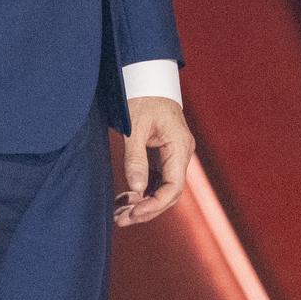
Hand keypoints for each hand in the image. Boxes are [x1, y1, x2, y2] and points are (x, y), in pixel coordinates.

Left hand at [116, 95, 192, 225]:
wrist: (148, 79)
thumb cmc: (142, 98)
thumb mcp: (135, 127)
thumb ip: (135, 158)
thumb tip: (136, 189)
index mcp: (180, 147)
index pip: (174, 187)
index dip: (154, 204)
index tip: (133, 213)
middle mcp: (181, 154)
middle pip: (169, 193)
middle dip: (146, 210)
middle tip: (120, 220)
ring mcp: (174, 156)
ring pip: (163, 190)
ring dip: (143, 204)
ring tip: (119, 214)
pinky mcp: (165, 156)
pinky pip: (158, 181)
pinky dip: (142, 192)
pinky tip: (124, 199)